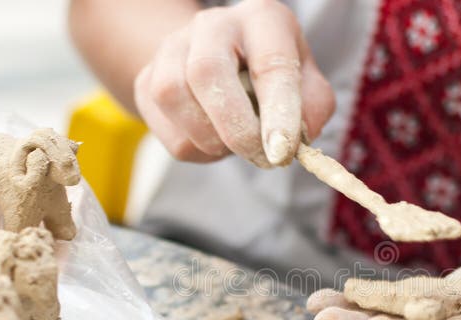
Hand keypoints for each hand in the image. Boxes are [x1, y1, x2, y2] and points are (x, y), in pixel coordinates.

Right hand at [134, 0, 334, 166]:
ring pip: (176, 100)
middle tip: (261, 158)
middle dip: (236, 129)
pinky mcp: (147, 82)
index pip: (270, 62)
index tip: (283, 150)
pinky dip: (197, 150)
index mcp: (261, 19)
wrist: (218, 63)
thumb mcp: (306, 82)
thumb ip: (313, 107)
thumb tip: (297, 139)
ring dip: (213, 141)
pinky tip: (215, 141)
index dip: (278, 110)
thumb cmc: (270, 75)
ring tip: (238, 144)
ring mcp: (171, 49)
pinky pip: (168, 132)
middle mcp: (212, 25)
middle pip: (207, 72)